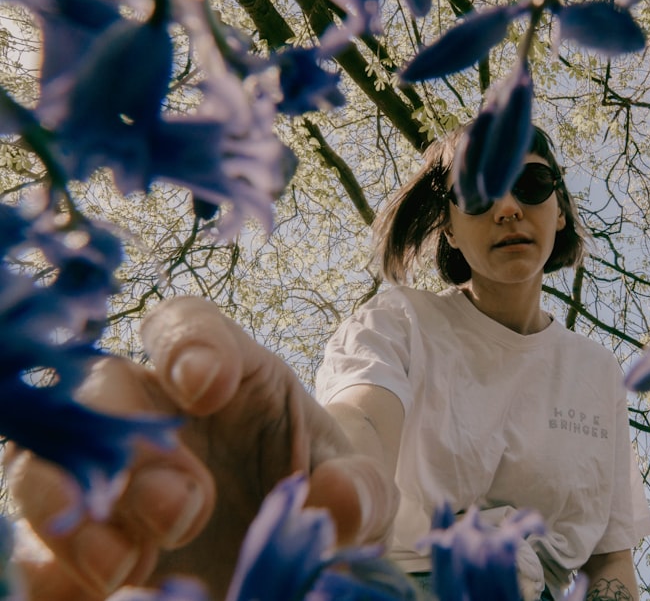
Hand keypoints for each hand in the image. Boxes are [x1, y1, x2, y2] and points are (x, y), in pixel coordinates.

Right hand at [6, 297, 397, 599]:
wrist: (298, 544)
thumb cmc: (328, 488)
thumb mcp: (364, 485)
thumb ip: (361, 486)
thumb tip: (335, 500)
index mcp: (226, 372)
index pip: (186, 324)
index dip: (185, 344)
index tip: (206, 387)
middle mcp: (154, 412)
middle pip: (104, 391)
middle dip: (129, 442)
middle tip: (182, 509)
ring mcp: (112, 478)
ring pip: (43, 466)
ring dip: (69, 509)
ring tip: (124, 564)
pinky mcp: (86, 544)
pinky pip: (37, 551)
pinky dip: (53, 571)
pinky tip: (102, 591)